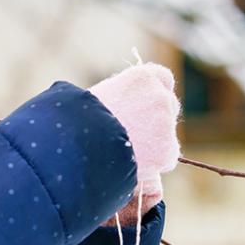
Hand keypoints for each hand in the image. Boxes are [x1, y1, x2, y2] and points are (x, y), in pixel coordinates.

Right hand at [89, 62, 180, 225]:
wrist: (78, 147)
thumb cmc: (76, 123)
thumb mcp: (95, 99)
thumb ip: (117, 100)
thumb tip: (118, 112)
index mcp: (142, 78)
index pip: (163, 79)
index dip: (155, 93)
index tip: (147, 106)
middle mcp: (159, 95)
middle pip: (168, 106)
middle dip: (157, 120)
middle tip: (135, 135)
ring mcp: (165, 123)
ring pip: (168, 136)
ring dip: (154, 145)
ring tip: (126, 154)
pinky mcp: (167, 149)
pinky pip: (166, 160)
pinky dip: (155, 165)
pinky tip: (133, 166)